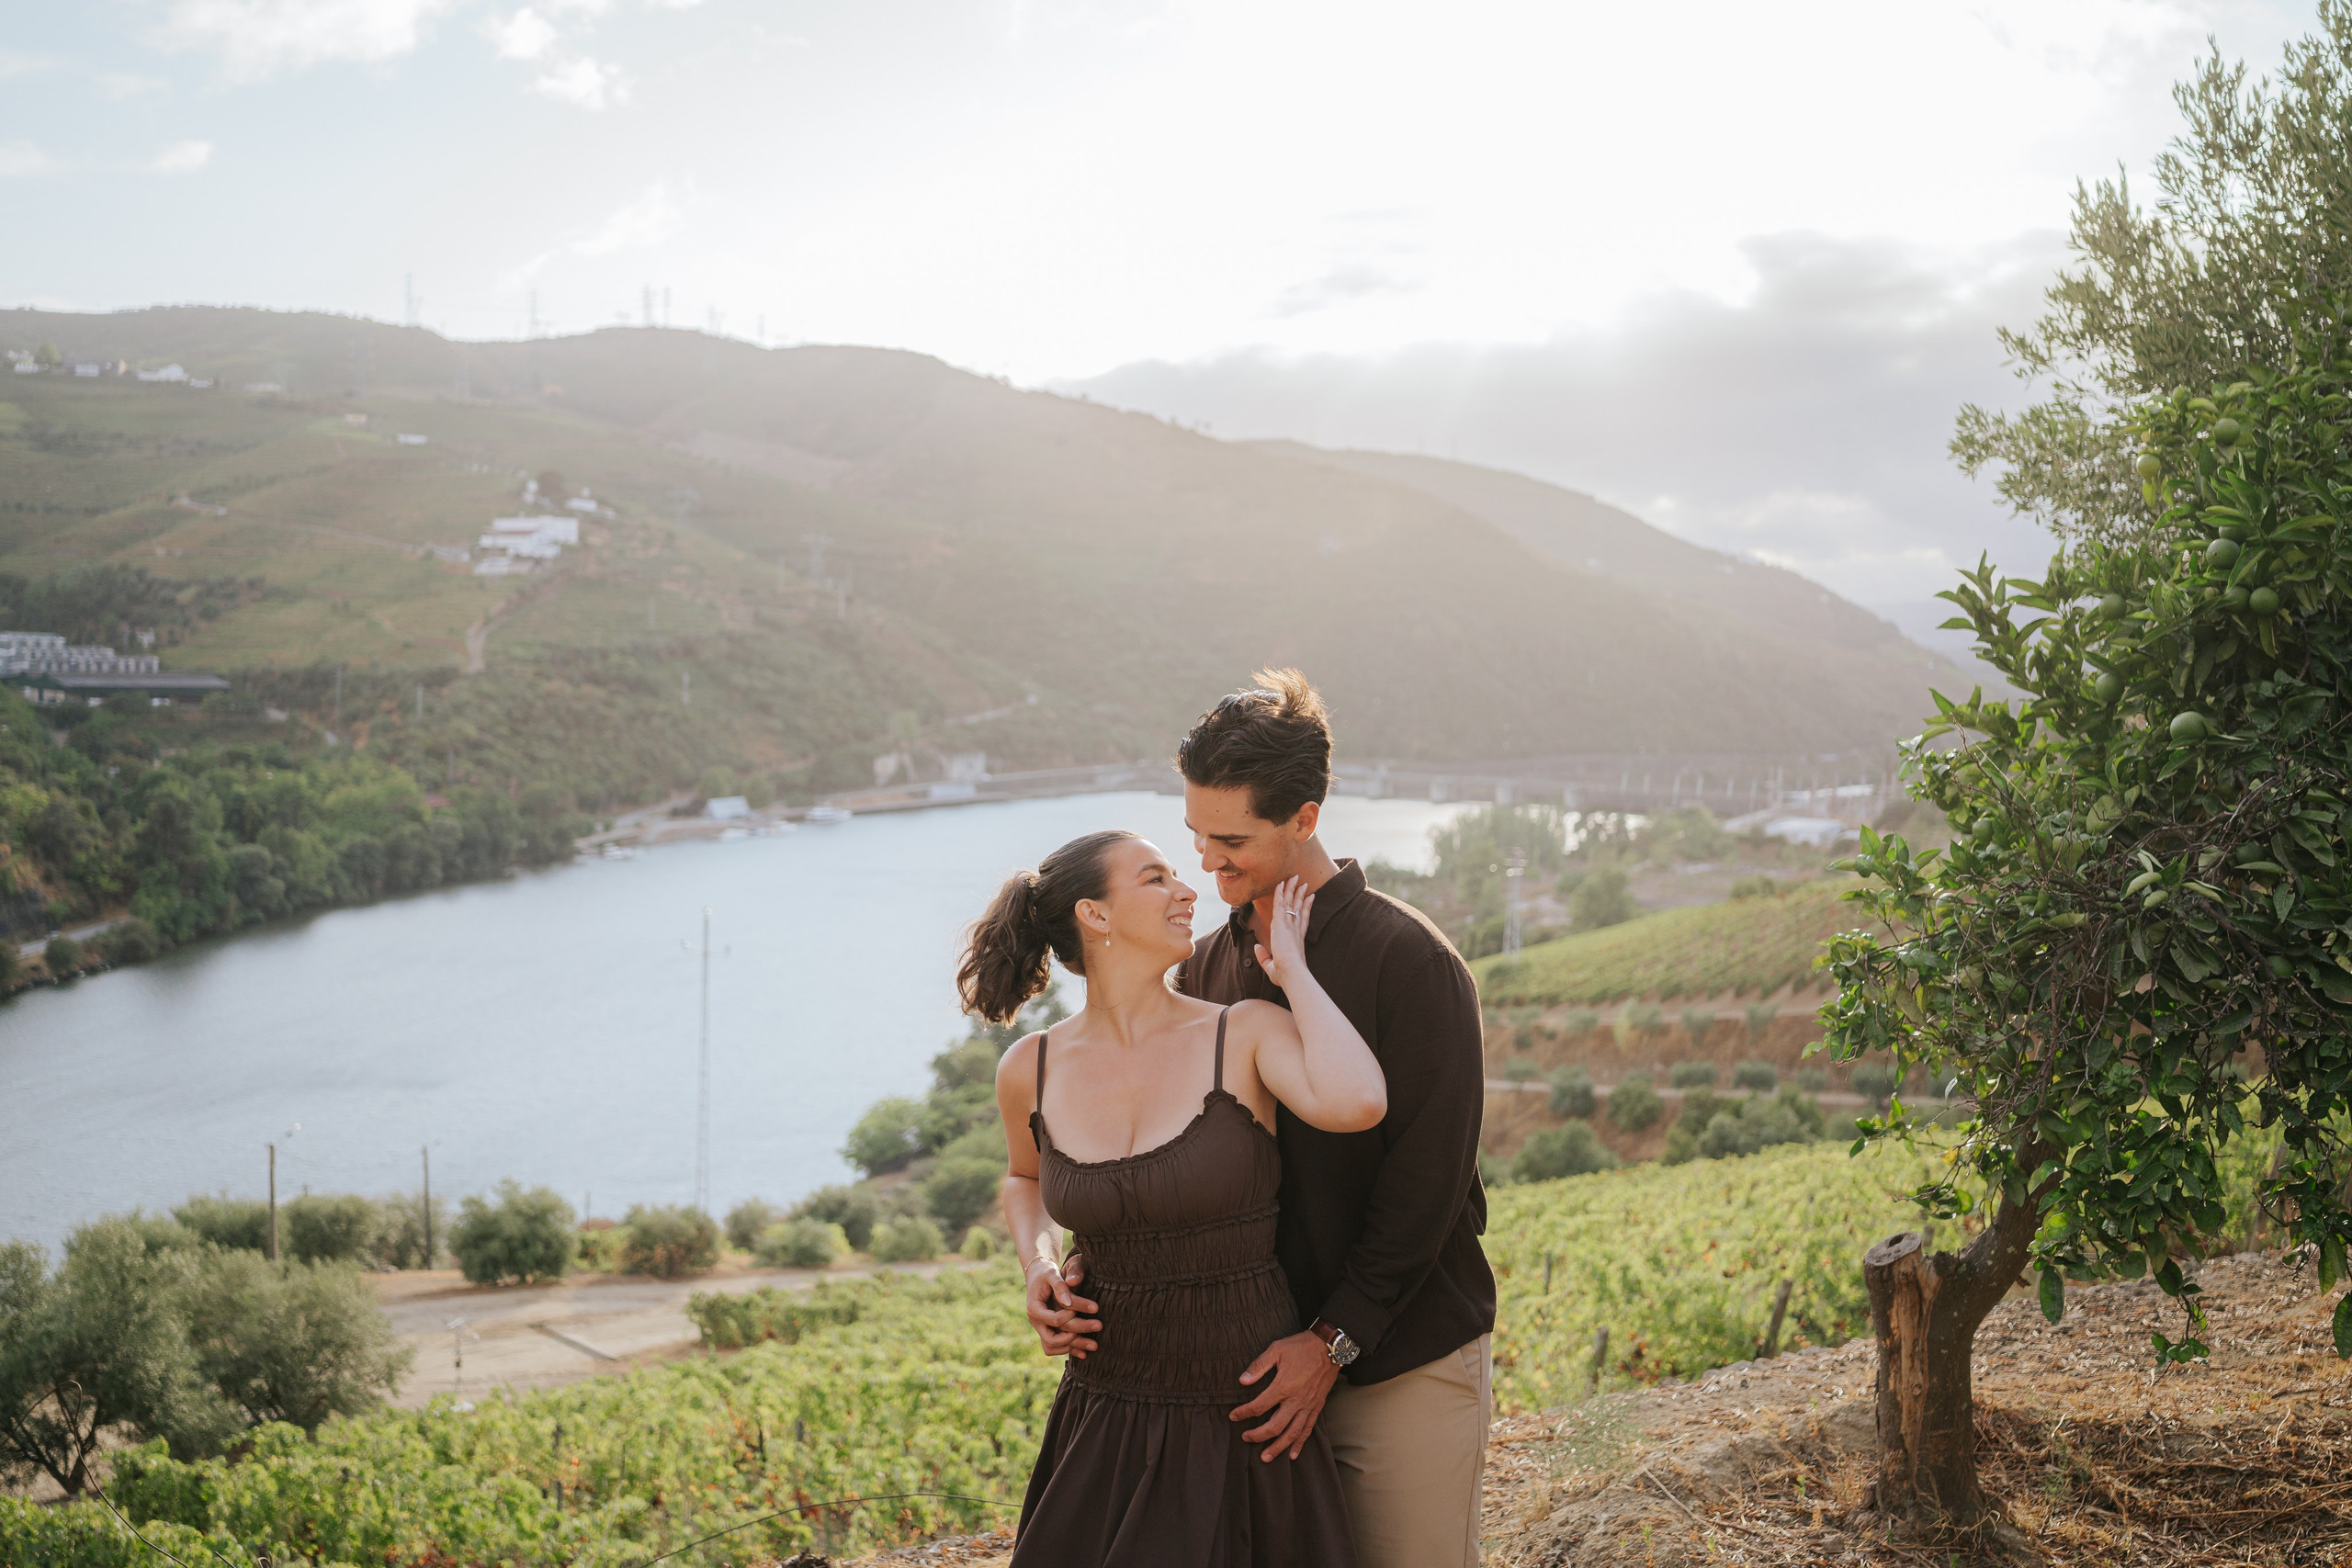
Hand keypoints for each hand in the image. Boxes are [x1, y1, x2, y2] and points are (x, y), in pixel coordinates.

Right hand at [1024, 1254, 1098, 1358]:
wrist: (1038, 1274)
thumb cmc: (1046, 1272)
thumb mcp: (1052, 1273)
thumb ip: (1060, 1286)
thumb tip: (1068, 1303)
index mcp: (1034, 1308)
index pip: (1054, 1320)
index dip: (1071, 1316)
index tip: (1089, 1306)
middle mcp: (1036, 1321)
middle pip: (1053, 1338)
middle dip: (1077, 1336)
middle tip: (1098, 1326)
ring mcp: (1041, 1327)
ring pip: (1053, 1347)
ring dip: (1073, 1347)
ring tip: (1094, 1345)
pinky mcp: (1048, 1329)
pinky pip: (1055, 1347)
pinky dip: (1069, 1349)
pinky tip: (1085, 1353)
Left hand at [1230, 1329, 1340, 1459]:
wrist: (1329, 1347)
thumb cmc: (1301, 1347)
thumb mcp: (1276, 1349)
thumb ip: (1259, 1365)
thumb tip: (1242, 1380)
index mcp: (1283, 1386)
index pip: (1259, 1406)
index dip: (1244, 1413)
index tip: (1234, 1416)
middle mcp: (1296, 1401)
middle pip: (1275, 1426)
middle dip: (1258, 1435)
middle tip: (1245, 1438)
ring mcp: (1308, 1406)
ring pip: (1292, 1433)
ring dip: (1278, 1447)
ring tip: (1265, 1457)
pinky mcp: (1317, 1407)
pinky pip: (1308, 1429)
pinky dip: (1300, 1443)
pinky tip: (1292, 1454)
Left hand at [1252, 877, 1313, 991]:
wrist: (1291, 972)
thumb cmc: (1285, 975)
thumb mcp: (1272, 967)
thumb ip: (1264, 957)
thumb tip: (1257, 947)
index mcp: (1297, 939)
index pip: (1303, 919)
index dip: (1306, 907)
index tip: (1310, 898)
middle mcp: (1295, 929)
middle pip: (1298, 906)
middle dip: (1300, 894)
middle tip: (1303, 883)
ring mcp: (1289, 924)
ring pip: (1290, 901)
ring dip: (1292, 888)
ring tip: (1295, 877)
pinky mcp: (1281, 922)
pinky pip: (1280, 903)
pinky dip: (1281, 892)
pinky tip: (1281, 883)